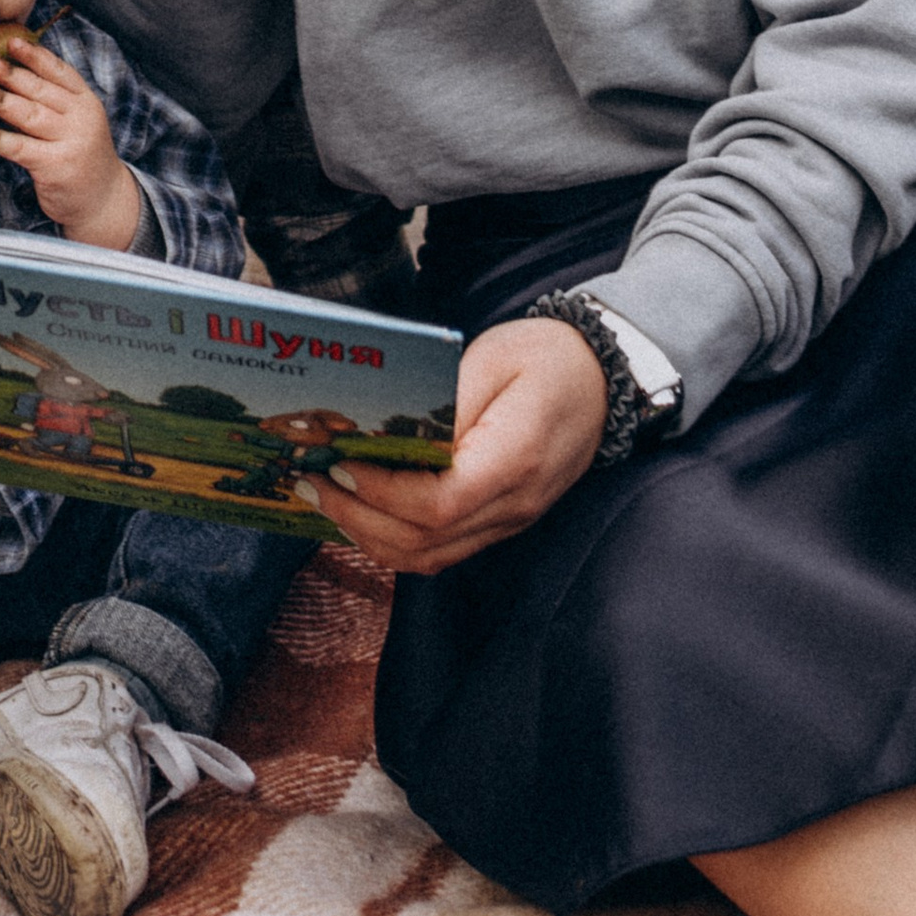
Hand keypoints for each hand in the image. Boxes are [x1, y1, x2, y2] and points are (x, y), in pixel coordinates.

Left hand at [0, 35, 141, 249]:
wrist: (103, 201)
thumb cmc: (81, 157)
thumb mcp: (79, 123)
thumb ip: (56, 101)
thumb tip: (14, 74)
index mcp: (86, 102)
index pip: (59, 72)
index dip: (35, 55)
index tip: (12, 42)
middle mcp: (81, 118)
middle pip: (40, 90)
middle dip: (10, 73)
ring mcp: (70, 142)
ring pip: (29, 114)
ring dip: (0, 99)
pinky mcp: (55, 166)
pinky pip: (20, 147)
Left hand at [310, 317, 609, 576]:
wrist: (602, 380)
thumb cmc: (547, 359)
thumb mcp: (492, 357)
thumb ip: (444, 401)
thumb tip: (388, 433)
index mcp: (516, 459)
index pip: (440, 503)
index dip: (383, 493)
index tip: (340, 464)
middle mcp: (514, 504)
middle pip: (427, 542)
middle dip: (359, 518)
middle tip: (313, 480)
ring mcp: (509, 521)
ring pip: (431, 558)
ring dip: (370, 536)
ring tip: (326, 497)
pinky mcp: (500, 522)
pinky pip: (442, 550)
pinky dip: (396, 539)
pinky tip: (363, 510)